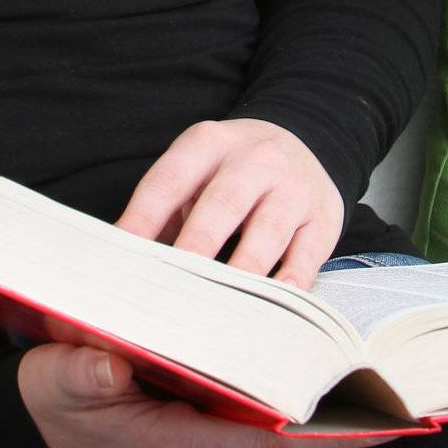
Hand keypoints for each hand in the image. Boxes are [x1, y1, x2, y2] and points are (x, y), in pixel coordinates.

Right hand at [17, 340, 404, 447]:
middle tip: (382, 405)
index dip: (314, 429)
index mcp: (171, 447)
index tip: (357, 406)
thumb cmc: (51, 397)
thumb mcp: (57, 376)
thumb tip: (112, 363)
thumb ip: (86, 371)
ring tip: (362, 409)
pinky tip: (310, 417)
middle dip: (342, 444)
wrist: (31, 427)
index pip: (260, 445)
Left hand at [112, 118, 343, 290]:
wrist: (304, 139)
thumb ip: (167, 209)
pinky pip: (306, 256)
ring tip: (221, 308)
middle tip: (176, 284)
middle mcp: (254, 159)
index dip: (143, 218)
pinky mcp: (324, 217)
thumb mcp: (198, 168)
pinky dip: (289, 285)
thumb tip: (128, 257)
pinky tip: (272, 308)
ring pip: (267, 232)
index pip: (170, 180)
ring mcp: (293, 187)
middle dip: (198, 245)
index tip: (123, 254)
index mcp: (209, 143)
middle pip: (222, 203)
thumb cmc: (235, 168)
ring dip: (243, 272)